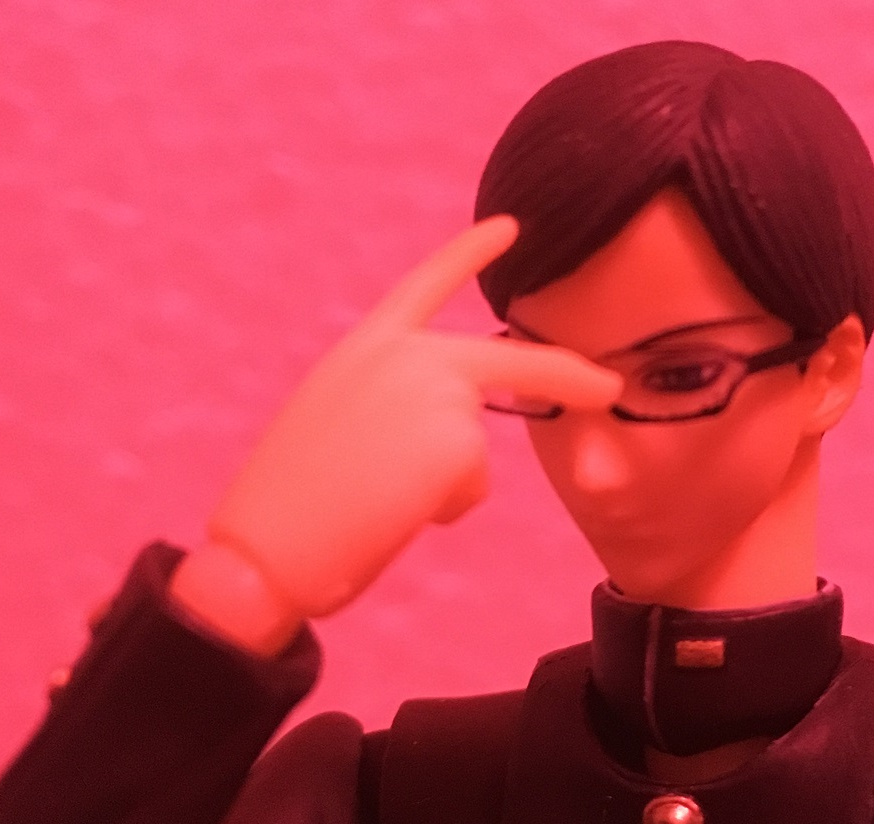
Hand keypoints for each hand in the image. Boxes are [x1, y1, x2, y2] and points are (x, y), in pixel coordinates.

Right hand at [171, 217, 619, 651]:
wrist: (263, 547)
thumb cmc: (287, 503)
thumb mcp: (336, 426)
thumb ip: (393, 408)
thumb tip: (455, 443)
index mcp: (364, 346)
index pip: (425, 284)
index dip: (469, 253)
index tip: (512, 227)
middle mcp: (406, 355)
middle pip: (512, 363)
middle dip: (569, 376)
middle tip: (609, 388)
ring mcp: (436, 391)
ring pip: (474, 448)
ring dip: (439, 485)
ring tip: (373, 496)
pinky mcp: (459, 438)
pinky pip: (470, 486)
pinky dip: (439, 508)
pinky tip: (390, 509)